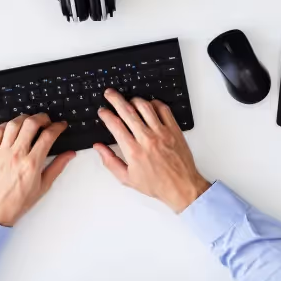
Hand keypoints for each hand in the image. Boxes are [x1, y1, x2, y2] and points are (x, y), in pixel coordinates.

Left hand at [0, 113, 75, 226]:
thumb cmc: (19, 201)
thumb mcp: (43, 186)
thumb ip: (57, 167)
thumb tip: (70, 154)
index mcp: (32, 164)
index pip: (48, 136)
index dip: (57, 127)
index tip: (61, 125)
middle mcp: (16, 155)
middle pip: (31, 124)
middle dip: (42, 117)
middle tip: (47, 120)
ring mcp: (2, 152)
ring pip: (14, 124)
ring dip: (25, 118)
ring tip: (30, 122)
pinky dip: (6, 125)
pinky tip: (12, 128)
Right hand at [95, 89, 209, 212]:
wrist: (181, 186)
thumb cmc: (156, 184)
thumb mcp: (127, 178)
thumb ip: (110, 161)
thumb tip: (99, 147)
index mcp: (133, 151)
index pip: (115, 125)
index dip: (106, 115)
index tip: (103, 112)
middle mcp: (147, 139)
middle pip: (127, 111)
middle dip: (115, 99)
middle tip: (109, 93)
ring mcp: (162, 132)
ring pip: (145, 107)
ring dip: (134, 100)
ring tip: (128, 100)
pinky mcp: (174, 130)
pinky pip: (163, 109)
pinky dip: (154, 103)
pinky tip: (149, 105)